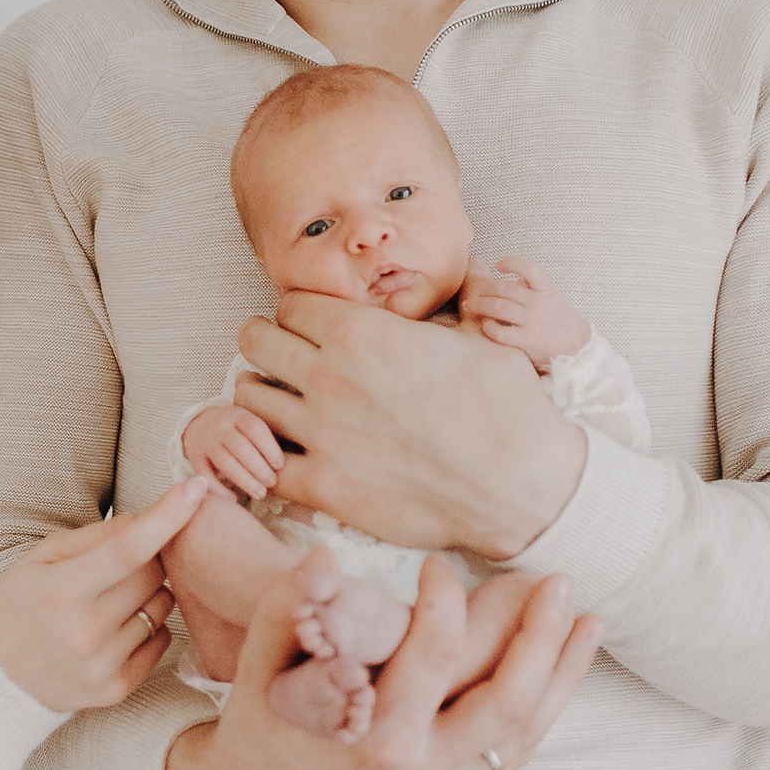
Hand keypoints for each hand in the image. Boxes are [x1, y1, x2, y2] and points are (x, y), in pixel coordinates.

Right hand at [0, 476, 207, 711]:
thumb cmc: (16, 606)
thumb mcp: (42, 557)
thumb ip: (98, 536)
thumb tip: (151, 519)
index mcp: (62, 590)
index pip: (128, 548)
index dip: (168, 515)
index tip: (197, 487)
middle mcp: (85, 630)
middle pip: (154, 573)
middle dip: (149, 557)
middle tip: (123, 561)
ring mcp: (103, 664)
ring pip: (163, 606)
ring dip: (149, 593)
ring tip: (110, 600)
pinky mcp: (117, 688)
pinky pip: (162, 640)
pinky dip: (148, 626)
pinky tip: (115, 628)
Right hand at [166, 550, 604, 769]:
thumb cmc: (261, 720)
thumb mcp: (259, 662)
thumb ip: (289, 607)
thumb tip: (323, 558)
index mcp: (374, 737)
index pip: (434, 654)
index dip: (445, 600)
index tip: (438, 565)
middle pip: (505, 698)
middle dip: (540, 635)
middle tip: (557, 580)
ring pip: (524, 731)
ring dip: (563, 672)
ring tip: (590, 619)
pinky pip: (513, 754)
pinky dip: (547, 709)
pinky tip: (565, 668)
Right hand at [182, 405, 284, 498]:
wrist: (200, 424)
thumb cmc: (237, 430)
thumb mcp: (249, 422)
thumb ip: (265, 436)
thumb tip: (293, 461)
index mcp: (238, 414)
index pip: (255, 428)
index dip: (269, 447)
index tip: (280, 465)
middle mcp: (220, 426)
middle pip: (240, 447)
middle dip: (259, 468)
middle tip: (272, 482)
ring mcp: (205, 442)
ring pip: (225, 462)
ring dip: (244, 480)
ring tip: (260, 493)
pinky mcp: (194, 458)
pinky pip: (205, 476)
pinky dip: (219, 489)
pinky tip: (233, 499)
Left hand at [235, 291, 585, 558]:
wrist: (521, 483)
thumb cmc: (507, 407)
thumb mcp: (477, 337)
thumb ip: (439, 313)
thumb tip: (456, 283)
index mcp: (362, 332)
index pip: (291, 304)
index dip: (299, 314)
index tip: (309, 328)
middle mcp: (330, 376)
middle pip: (256, 341)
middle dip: (265, 343)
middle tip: (280, 358)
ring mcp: (321, 433)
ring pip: (249, 398)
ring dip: (259, 396)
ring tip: (277, 403)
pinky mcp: (324, 486)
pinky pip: (266, 465)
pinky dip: (269, 459)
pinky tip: (286, 457)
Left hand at [460, 256, 590, 368]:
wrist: (579, 350)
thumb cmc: (562, 324)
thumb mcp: (554, 300)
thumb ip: (537, 289)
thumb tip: (517, 279)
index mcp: (546, 292)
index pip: (531, 269)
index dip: (513, 263)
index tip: (499, 264)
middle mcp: (538, 304)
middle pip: (505, 289)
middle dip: (484, 289)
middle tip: (473, 293)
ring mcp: (532, 322)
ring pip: (500, 307)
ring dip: (481, 304)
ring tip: (470, 306)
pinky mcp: (527, 341)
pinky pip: (502, 332)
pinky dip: (490, 327)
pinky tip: (485, 325)